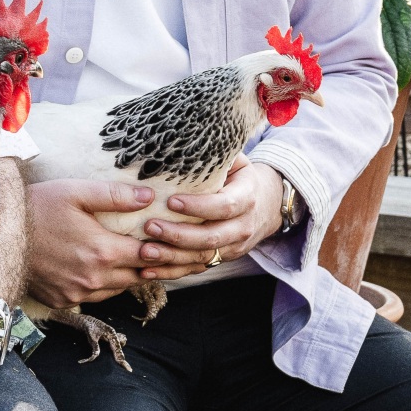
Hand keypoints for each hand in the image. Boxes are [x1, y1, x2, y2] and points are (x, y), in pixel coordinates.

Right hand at [25, 175, 155, 310]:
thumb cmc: (37, 208)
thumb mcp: (77, 192)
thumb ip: (116, 196)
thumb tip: (149, 197)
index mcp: (103, 251)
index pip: (148, 256)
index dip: (159, 248)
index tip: (164, 240)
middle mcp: (94, 278)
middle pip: (136, 277)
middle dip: (146, 265)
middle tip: (152, 251)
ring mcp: (77, 293)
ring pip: (116, 290)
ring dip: (124, 277)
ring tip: (128, 261)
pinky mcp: (62, 301)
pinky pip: (92, 298)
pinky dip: (100, 286)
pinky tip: (97, 271)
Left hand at [138, 158, 286, 276]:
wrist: (267, 206)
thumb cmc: (242, 178)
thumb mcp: (237, 162)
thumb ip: (215, 156)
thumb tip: (180, 139)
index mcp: (247, 198)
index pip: (224, 206)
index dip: (198, 206)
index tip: (171, 200)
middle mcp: (242, 227)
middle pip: (211, 237)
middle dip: (178, 234)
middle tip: (150, 226)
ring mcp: (232, 247)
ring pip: (202, 257)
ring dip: (171, 257)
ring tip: (143, 251)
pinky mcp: (220, 259)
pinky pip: (194, 270)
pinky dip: (170, 272)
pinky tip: (146, 270)